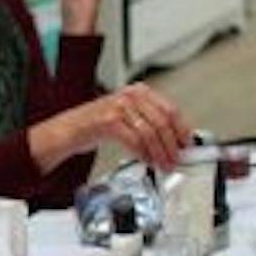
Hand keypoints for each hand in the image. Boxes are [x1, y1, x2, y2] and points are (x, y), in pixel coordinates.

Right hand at [54, 83, 188, 170]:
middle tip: (176, 158)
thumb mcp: (127, 115)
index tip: (186, 143)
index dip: (181, 128)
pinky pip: (134, 141)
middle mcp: (130, 96)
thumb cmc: (98, 124)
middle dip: (171, 144)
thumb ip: (148, 121)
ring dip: (159, 153)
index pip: (169, 109)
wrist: (70, 129)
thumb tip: (172, 138)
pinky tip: (147, 161)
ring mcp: (118, 107)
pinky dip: (143, 154)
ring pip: (149, 133)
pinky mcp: (108, 122)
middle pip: (162, 121)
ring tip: (163, 164)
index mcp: (138, 91)